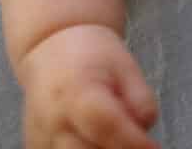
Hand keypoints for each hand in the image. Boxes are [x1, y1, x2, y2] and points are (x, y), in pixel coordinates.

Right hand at [18, 24, 157, 148]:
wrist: (51, 52)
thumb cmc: (92, 56)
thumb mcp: (126, 67)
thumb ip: (141, 100)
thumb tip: (145, 131)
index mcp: (76, 94)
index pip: (106, 126)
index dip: (133, 142)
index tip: (153, 147)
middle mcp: (52, 121)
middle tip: (137, 141)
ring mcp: (40, 139)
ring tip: (115, 134)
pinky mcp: (37, 148)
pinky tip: (95, 137)